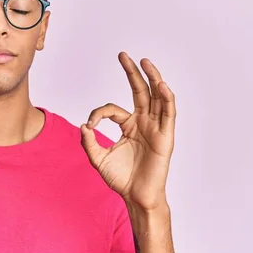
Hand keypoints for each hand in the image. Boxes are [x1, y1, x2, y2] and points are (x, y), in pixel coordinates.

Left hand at [80, 52, 175, 210]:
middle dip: (132, 73)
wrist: (136, 197)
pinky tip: (161, 85)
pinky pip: (168, 114)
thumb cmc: (121, 179)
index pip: (112, 109)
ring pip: (157, 97)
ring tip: (145, 62)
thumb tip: (84, 125)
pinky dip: (167, 99)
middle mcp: (143, 122)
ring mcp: (155, 128)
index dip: (99, 113)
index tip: (90, 125)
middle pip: (140, 91)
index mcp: (128, 126)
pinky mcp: (165, 137)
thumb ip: (90, 143)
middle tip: (123, 55)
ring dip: (152, 78)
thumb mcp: (98, 159)